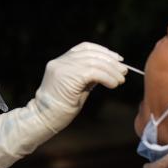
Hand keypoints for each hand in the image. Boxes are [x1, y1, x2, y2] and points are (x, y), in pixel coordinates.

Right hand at [0, 42, 127, 167]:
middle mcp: (60, 62)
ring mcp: (62, 68)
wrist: (43, 119)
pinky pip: (93, 73)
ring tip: (121, 80)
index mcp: (61, 61)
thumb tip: (109, 69)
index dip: (103, 51)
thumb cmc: (61, 108)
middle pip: (91, 54)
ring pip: (94, 62)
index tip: (117, 59)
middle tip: (124, 71)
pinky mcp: (67, 78)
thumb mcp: (77, 87)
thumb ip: (87, 75)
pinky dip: (107, 77)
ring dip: (111, 71)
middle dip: (111, 61)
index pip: (85, 47)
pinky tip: (113, 84)